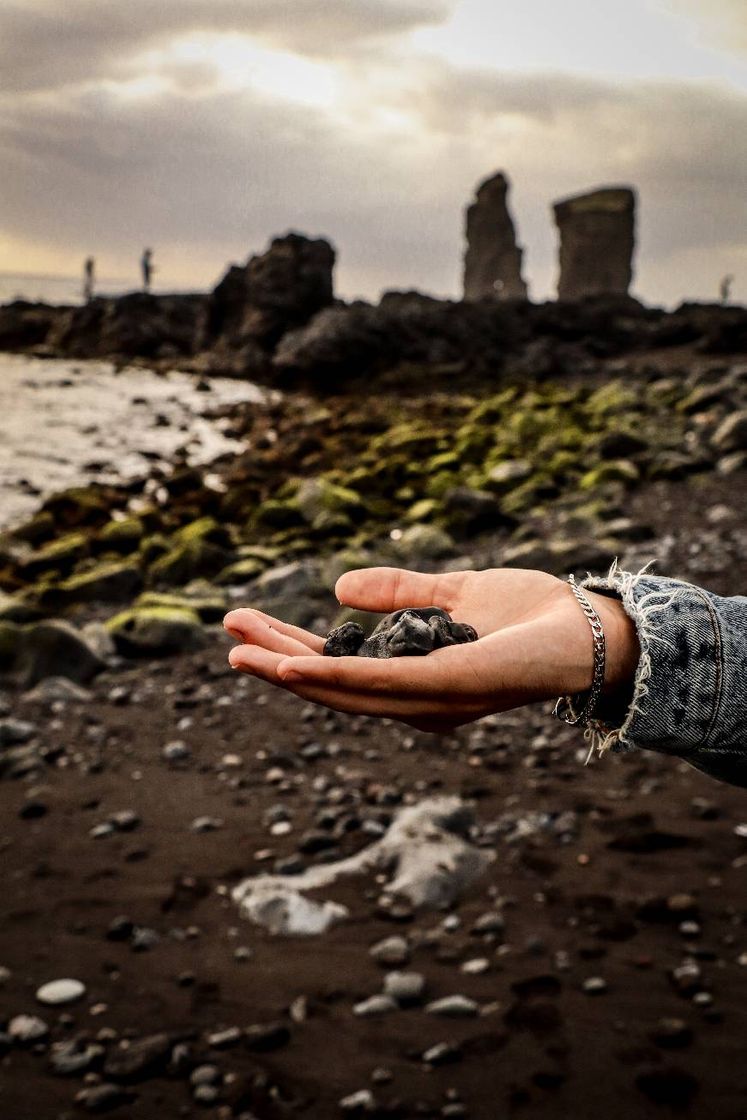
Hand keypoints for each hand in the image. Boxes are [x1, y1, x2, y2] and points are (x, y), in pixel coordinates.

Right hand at [224, 567, 639, 732]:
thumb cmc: (532, 616)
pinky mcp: (450, 688)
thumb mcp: (451, 591)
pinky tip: (293, 664)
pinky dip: (332, 676)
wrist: (593, 627)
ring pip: (343, 690)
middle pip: (331, 684)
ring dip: (288, 671)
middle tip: (227, 633)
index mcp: (412, 679)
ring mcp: (431, 700)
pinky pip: (381, 684)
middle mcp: (416, 701)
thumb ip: (400, 591)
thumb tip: (337, 588)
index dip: (290, 646)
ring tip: (240, 650)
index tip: (247, 624)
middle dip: (276, 660)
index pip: (339, 665)